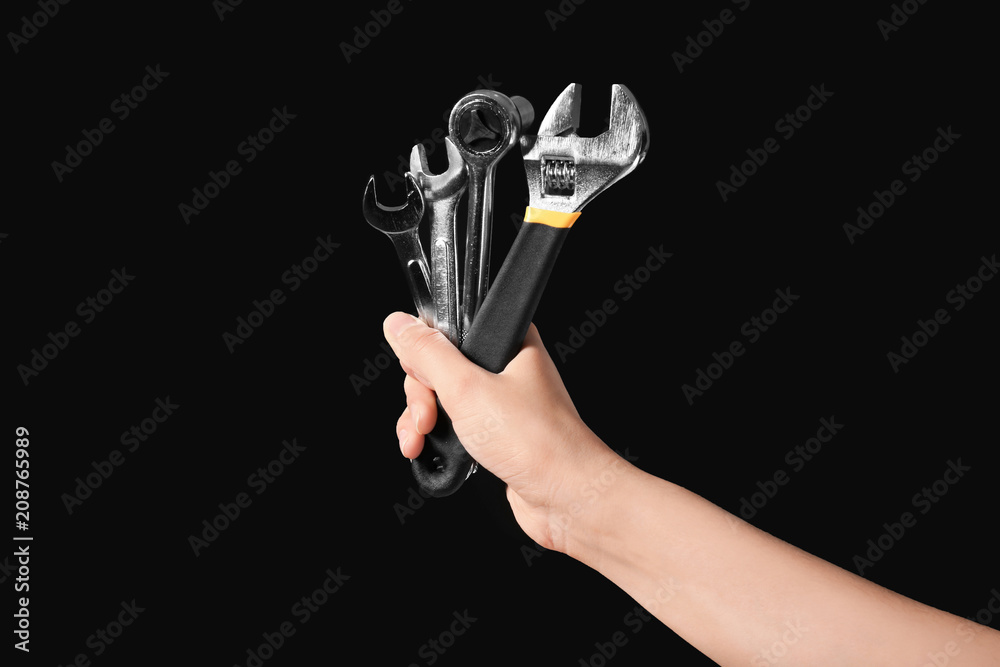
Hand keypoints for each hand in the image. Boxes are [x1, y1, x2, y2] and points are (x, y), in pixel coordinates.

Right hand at [382, 312, 621, 551]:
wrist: (566, 496)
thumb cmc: (536, 441)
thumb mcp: (467, 389)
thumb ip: (428, 354)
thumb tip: (398, 325)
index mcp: (509, 340)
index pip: (449, 328)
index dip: (425, 352)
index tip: (420, 376)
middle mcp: (506, 367)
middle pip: (438, 366)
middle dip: (420, 396)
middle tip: (426, 418)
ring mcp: (501, 401)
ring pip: (442, 398)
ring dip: (421, 421)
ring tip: (419, 440)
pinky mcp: (496, 432)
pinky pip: (454, 425)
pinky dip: (436, 437)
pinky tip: (428, 452)